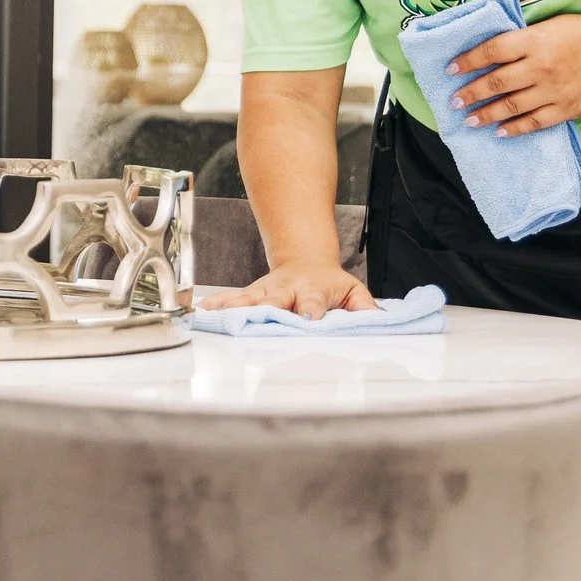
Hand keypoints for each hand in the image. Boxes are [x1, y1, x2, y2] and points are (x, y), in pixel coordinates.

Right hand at [200, 259, 376, 319]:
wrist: (305, 258)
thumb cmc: (329, 281)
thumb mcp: (353, 291)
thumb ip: (365, 307)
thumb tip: (378, 320)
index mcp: (312, 290)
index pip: (311, 303)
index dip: (309, 312)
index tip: (306, 322)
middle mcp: (286, 290)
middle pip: (272, 301)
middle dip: (262, 311)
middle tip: (248, 321)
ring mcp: (266, 291)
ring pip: (247, 299)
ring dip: (231, 308)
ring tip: (212, 316)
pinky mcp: (252, 294)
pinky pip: (232, 300)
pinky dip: (216, 305)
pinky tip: (202, 312)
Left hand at [447, 12, 580, 135]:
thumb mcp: (549, 25)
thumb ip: (521, 39)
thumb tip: (489, 53)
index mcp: (534, 41)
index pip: (491, 51)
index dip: (467, 61)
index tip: (451, 69)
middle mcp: (541, 67)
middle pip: (496, 82)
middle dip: (471, 92)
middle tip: (454, 101)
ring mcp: (554, 90)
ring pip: (511, 105)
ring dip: (486, 113)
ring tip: (469, 119)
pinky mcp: (567, 108)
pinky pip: (535, 122)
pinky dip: (515, 128)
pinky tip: (499, 131)